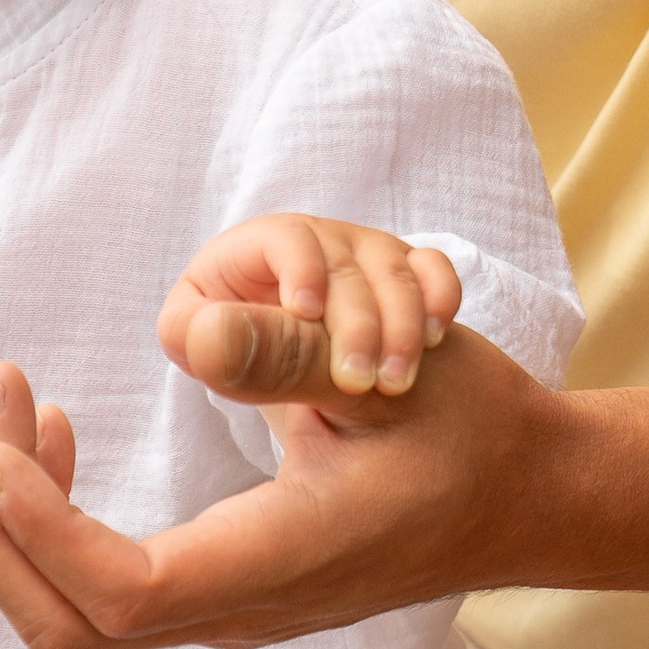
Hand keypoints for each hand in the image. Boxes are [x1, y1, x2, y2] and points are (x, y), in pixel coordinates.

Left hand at [0, 322, 560, 648]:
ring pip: (71, 611)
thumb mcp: (397, 371)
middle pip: (67, 623)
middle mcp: (240, 607)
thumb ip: (295, 355)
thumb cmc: (469, 429)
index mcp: (281, 563)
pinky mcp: (218, 588)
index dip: (39, 530)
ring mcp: (225, 608)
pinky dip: (51, 517)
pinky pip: (102, 583)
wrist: (524, 498)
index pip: (124, 592)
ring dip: (7, 520)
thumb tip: (189, 335)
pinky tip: (54, 430)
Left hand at [158, 214, 462, 402]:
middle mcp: (308, 247)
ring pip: (390, 268)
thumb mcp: (235, 368)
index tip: (305, 314)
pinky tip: (434, 339)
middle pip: (340, 260)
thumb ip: (231, 352)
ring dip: (400, 325)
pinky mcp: (401, 273)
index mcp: (249, 256)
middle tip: (357, 383)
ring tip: (394, 384)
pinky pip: (430, 267)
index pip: (281, 238)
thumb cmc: (253, 380)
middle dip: (354, 323)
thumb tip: (210, 334)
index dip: (299, 267)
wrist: (311, 410)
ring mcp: (358, 256)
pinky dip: (437, 298)